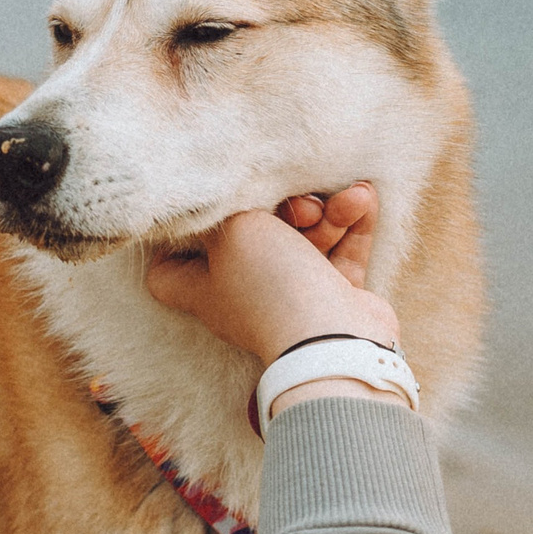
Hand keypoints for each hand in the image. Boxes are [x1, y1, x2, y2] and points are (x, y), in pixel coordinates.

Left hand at [144, 182, 399, 363]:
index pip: (168, 274)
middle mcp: (244, 292)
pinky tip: (364, 197)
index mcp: (204, 286)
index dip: (174, 245)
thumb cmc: (271, 285)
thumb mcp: (234, 230)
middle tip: (300, 205)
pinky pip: (341, 251)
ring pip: (305, 238)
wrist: (334, 341)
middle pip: (253, 238)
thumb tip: (224, 192)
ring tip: (350, 199)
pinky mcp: (334, 295)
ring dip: (329, 212)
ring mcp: (291, 295)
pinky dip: (352, 224)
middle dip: (283, 210)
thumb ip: (228, 205)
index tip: (194, 216)